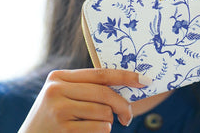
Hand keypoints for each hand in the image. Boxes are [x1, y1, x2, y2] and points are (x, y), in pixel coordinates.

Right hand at [18, 68, 151, 132]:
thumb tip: (127, 84)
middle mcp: (56, 90)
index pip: (100, 73)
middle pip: (105, 93)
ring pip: (104, 113)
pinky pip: (99, 129)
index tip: (145, 80)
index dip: (125, 76)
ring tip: (92, 125)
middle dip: (123, 106)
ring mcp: (58, 110)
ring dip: (106, 123)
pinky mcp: (63, 130)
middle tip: (127, 117)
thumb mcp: (64, 96)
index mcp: (59, 77)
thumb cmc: (54, 117)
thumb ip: (88, 88)